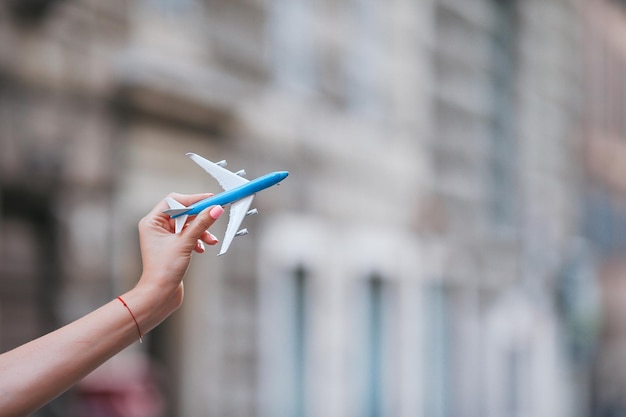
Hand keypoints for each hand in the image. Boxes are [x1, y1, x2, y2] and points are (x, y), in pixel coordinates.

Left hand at [135, 193, 223, 310]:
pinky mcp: (173, 247)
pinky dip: (198, 239)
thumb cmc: (163, 271)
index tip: (211, 199)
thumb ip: (202, 224)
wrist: (160, 295)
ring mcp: (165, 237)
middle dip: (200, 218)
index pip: (175, 201)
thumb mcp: (185, 243)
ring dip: (201, 230)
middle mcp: (157, 227)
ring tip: (210, 240)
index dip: (194, 200)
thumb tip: (215, 209)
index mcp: (152, 222)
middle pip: (183, 212)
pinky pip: (189, 235)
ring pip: (188, 225)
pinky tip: (202, 248)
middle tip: (216, 214)